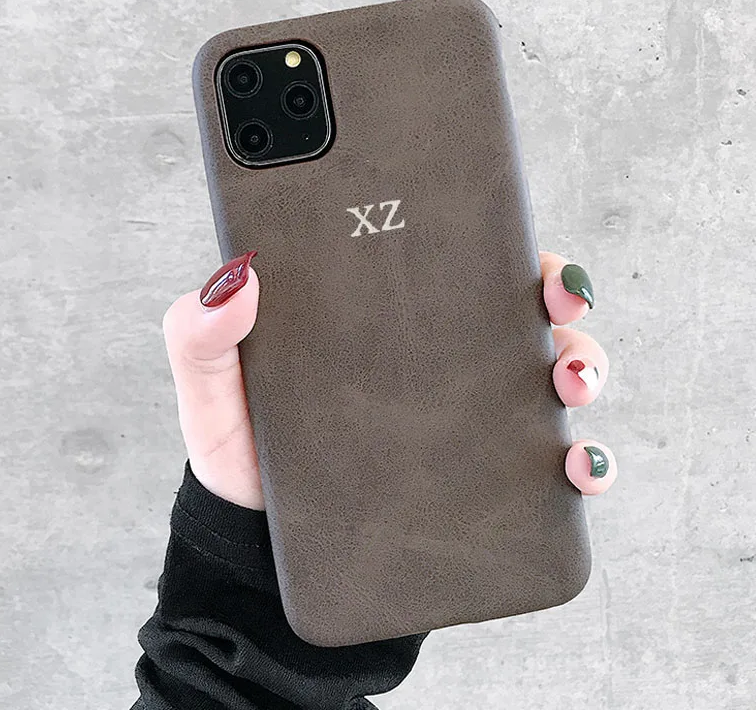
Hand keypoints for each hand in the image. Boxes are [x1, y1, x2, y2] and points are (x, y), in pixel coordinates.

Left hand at [161, 250, 616, 509]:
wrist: (259, 545)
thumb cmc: (245, 452)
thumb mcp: (212, 387)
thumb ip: (201, 334)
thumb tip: (236, 278)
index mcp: (382, 316)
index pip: (449, 259)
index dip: (494, 239)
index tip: (518, 238)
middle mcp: (437, 359)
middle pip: (517, 309)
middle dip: (557, 291)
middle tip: (558, 296)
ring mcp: (465, 420)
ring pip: (549, 377)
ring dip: (583, 365)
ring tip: (571, 381)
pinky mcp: (481, 486)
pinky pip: (547, 468)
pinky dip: (580, 462)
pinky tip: (577, 468)